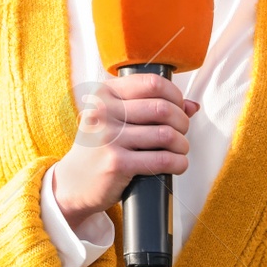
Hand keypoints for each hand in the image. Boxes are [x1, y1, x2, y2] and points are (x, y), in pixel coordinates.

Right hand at [51, 73, 200, 232]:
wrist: (74, 183)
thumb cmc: (100, 147)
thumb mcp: (115, 119)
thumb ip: (150, 107)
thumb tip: (191, 106)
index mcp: (103, 94)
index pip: (152, 83)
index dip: (175, 96)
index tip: (178, 109)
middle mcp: (103, 112)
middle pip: (162, 108)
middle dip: (182, 122)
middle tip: (181, 132)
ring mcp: (108, 137)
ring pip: (166, 134)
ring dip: (182, 144)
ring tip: (179, 150)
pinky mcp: (117, 163)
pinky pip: (162, 160)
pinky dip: (178, 163)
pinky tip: (177, 164)